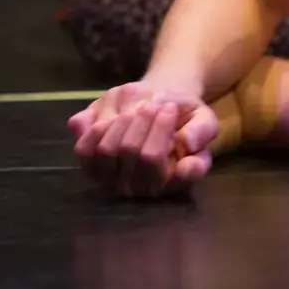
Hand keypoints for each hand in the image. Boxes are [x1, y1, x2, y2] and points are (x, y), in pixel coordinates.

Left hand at [68, 82, 219, 197]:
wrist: (161, 107)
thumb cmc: (184, 117)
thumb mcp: (204, 119)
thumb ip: (203, 131)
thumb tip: (189, 143)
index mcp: (171, 182)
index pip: (155, 161)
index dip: (160, 131)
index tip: (170, 108)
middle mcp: (140, 188)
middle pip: (132, 153)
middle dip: (143, 120)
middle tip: (154, 101)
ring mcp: (112, 180)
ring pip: (107, 152)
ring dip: (122, 121)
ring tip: (137, 106)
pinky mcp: (90, 167)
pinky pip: (85, 151)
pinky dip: (96, 128)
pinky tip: (114, 116)